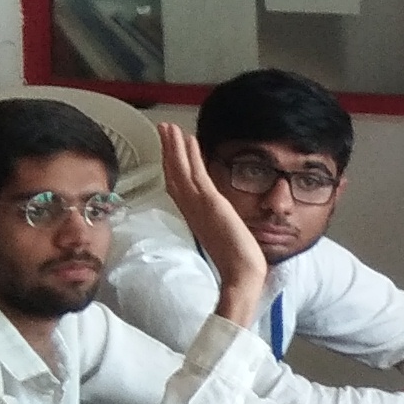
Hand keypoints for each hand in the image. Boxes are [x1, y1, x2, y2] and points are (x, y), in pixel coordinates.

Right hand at [154, 125, 269, 339]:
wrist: (242, 276)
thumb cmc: (236, 266)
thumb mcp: (223, 241)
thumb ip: (216, 230)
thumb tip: (217, 226)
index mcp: (194, 218)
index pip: (178, 187)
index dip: (171, 167)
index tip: (168, 150)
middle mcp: (192, 210)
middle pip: (174, 174)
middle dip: (168, 151)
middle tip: (161, 129)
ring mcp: (200, 206)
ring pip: (181, 170)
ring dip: (175, 147)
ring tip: (168, 127)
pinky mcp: (211, 203)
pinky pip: (196, 174)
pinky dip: (190, 155)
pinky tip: (189, 139)